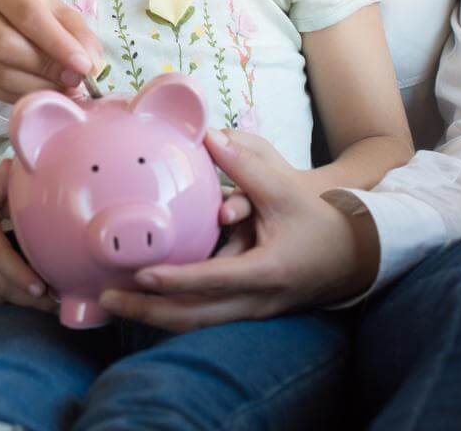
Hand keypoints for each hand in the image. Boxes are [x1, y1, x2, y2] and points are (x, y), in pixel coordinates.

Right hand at [0, 0, 102, 103]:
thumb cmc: (33, 12)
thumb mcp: (58, 12)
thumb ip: (78, 34)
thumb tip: (90, 66)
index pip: (27, 14)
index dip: (58, 43)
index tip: (83, 65)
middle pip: (6, 46)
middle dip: (47, 67)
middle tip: (75, 79)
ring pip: (1, 73)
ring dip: (39, 86)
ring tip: (63, 86)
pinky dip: (27, 96)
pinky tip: (44, 91)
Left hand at [98, 129, 380, 331]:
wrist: (354, 255)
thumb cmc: (318, 219)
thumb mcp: (285, 190)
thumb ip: (246, 166)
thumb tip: (210, 135)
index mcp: (266, 272)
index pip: (214, 281)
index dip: (177, 280)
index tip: (141, 275)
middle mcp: (256, 301)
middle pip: (195, 317)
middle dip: (147, 311)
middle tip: (106, 298)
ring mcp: (251, 313)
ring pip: (195, 324)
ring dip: (152, 316)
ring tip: (111, 302)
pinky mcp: (245, 313)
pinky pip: (203, 319)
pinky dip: (170, 313)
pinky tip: (140, 303)